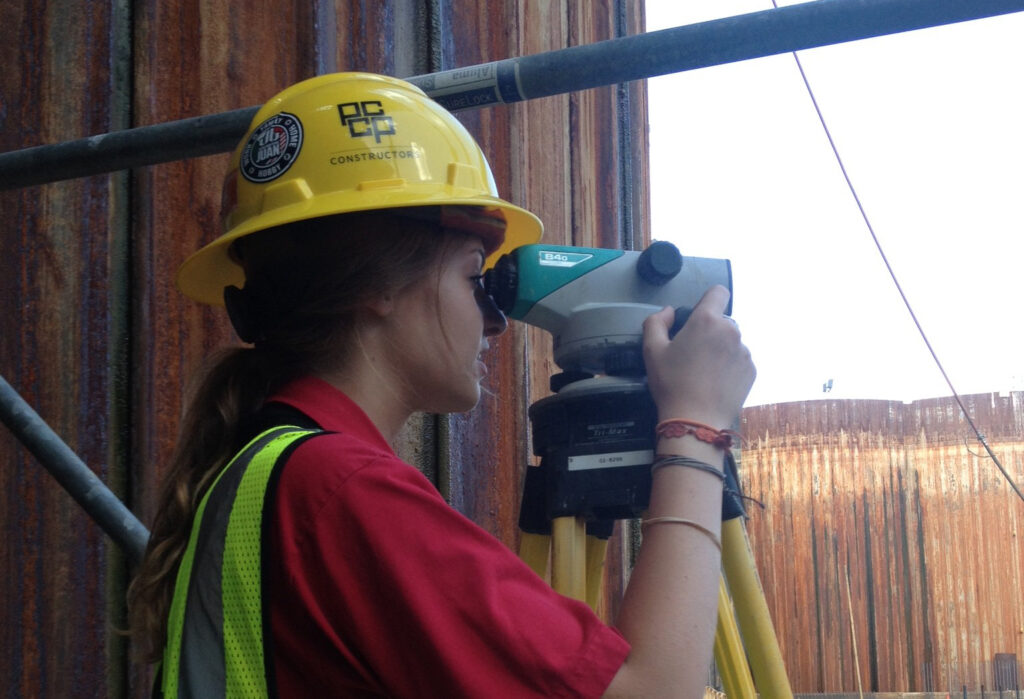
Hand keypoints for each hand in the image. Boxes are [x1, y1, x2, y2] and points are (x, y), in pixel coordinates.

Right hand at [641, 285, 755, 426]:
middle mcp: (731, 331)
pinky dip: (730, 367)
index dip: (708, 300)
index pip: (718, 292)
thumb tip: (670, 311)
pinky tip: (715, 383)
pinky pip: (740, 360)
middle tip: (693, 353)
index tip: (697, 316)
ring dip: (721, 349)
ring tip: (704, 372)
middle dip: (710, 331)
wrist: (696, 421)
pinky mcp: (752, 371)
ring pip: (732, 342)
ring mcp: (745, 352)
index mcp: (707, 320)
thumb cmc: (671, 383)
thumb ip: (656, 322)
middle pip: (722, 321)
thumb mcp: (651, 350)